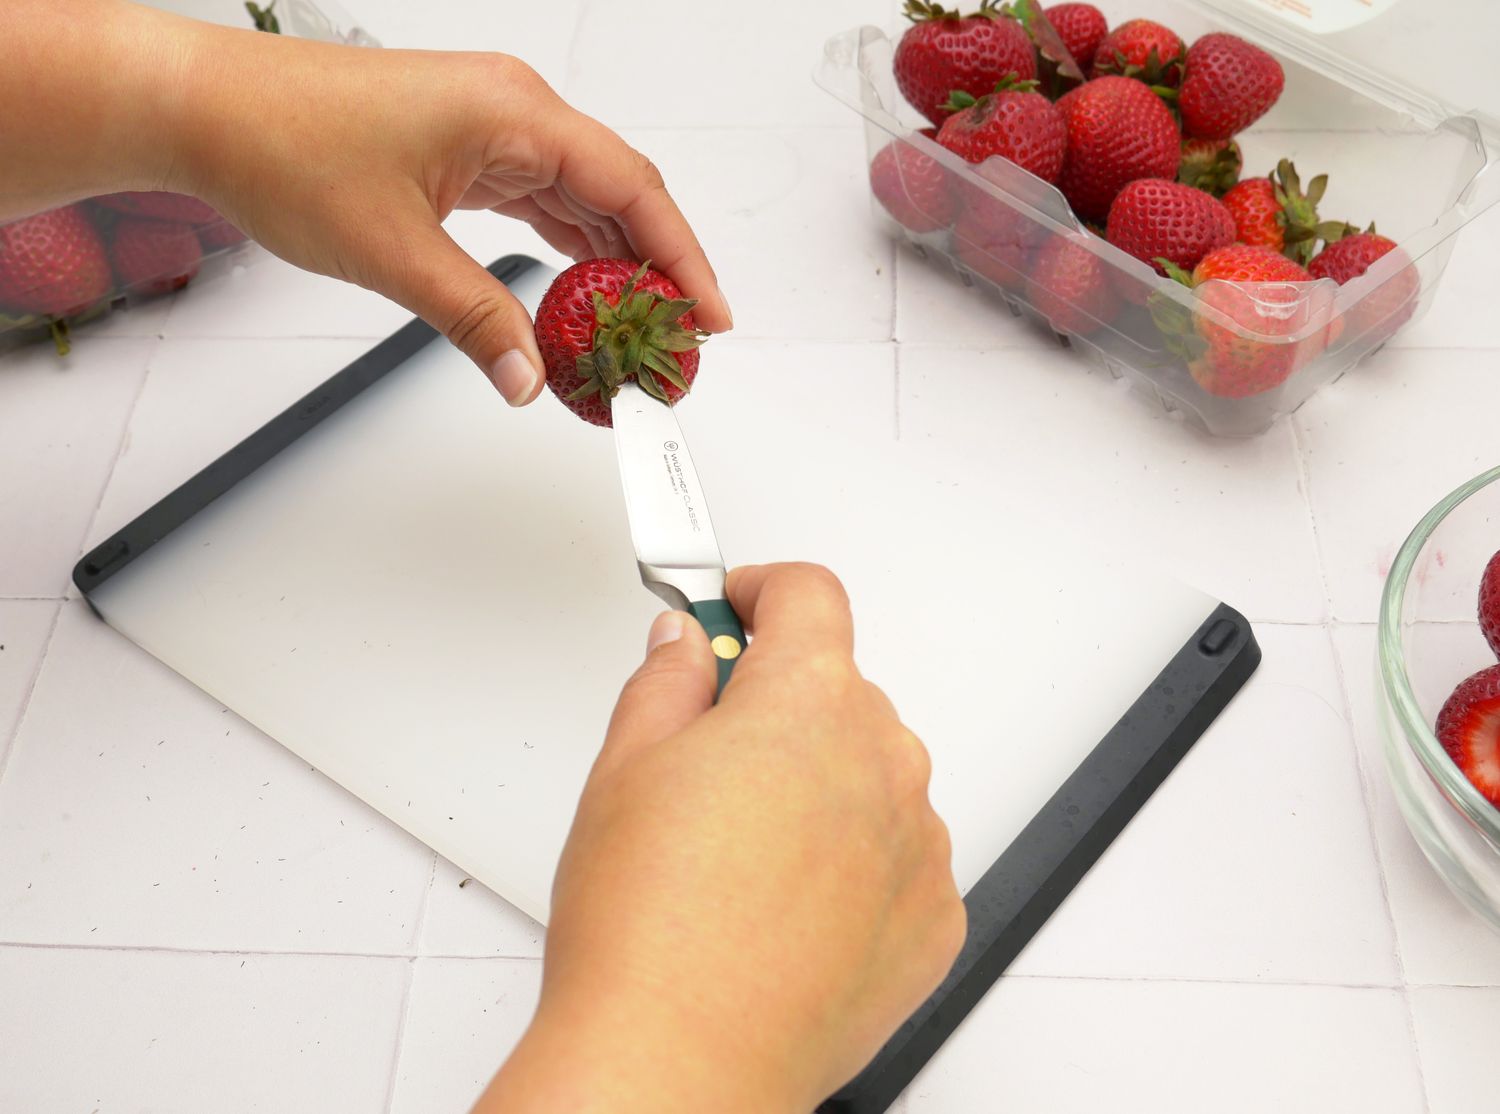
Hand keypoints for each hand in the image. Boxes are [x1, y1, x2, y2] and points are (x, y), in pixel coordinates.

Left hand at [0, 0, 730, 402]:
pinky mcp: (465, 150)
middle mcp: (514, 112)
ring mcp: (490, 128)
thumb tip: (529, 377)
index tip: (711, 315)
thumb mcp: (394, 251)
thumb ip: (475, 318)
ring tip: (636, 331)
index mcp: (514, 114)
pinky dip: (567, 251)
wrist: (206, 110)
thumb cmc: (284, 145)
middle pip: (619, 195)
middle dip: (656, 271)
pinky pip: (541, 202)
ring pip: (582, 201)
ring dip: (612, 264)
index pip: (631, 190)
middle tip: (677, 342)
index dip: (682, 258)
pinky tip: (580, 295)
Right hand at [477, 564, 965, 1113]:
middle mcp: (884, 760)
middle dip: (780, 706)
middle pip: (840, 692)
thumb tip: (685, 647)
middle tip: (708, 759)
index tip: (737, 610)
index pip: (810, 595)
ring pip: (872, 776)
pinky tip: (785, 908)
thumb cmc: (649, 930)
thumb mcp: (623, 769)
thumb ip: (666, 682)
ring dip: (822, 787)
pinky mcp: (934, 918)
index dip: (762, 592)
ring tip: (740, 855)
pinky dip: (855, 864)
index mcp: (808, 702)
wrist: (683, 1063)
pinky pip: (898, 857)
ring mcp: (918, 844)